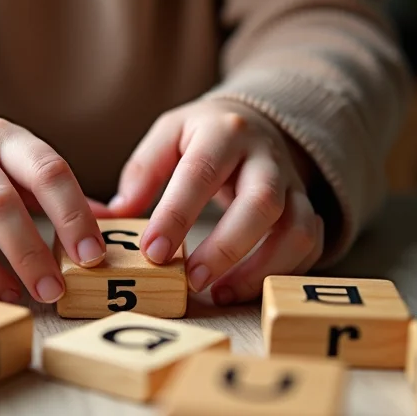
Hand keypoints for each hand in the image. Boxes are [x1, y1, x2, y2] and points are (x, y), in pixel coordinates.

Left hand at [109, 100, 323, 304]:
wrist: (256, 122)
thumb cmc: (202, 136)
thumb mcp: (169, 136)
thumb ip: (141, 174)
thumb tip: (107, 217)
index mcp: (223, 133)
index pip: (200, 174)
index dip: (176, 216)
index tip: (153, 252)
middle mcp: (265, 157)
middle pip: (260, 204)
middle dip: (226, 248)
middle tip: (191, 281)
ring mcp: (292, 183)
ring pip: (295, 228)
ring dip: (261, 268)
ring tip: (221, 294)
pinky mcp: (307, 207)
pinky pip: (309, 244)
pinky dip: (282, 271)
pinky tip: (245, 287)